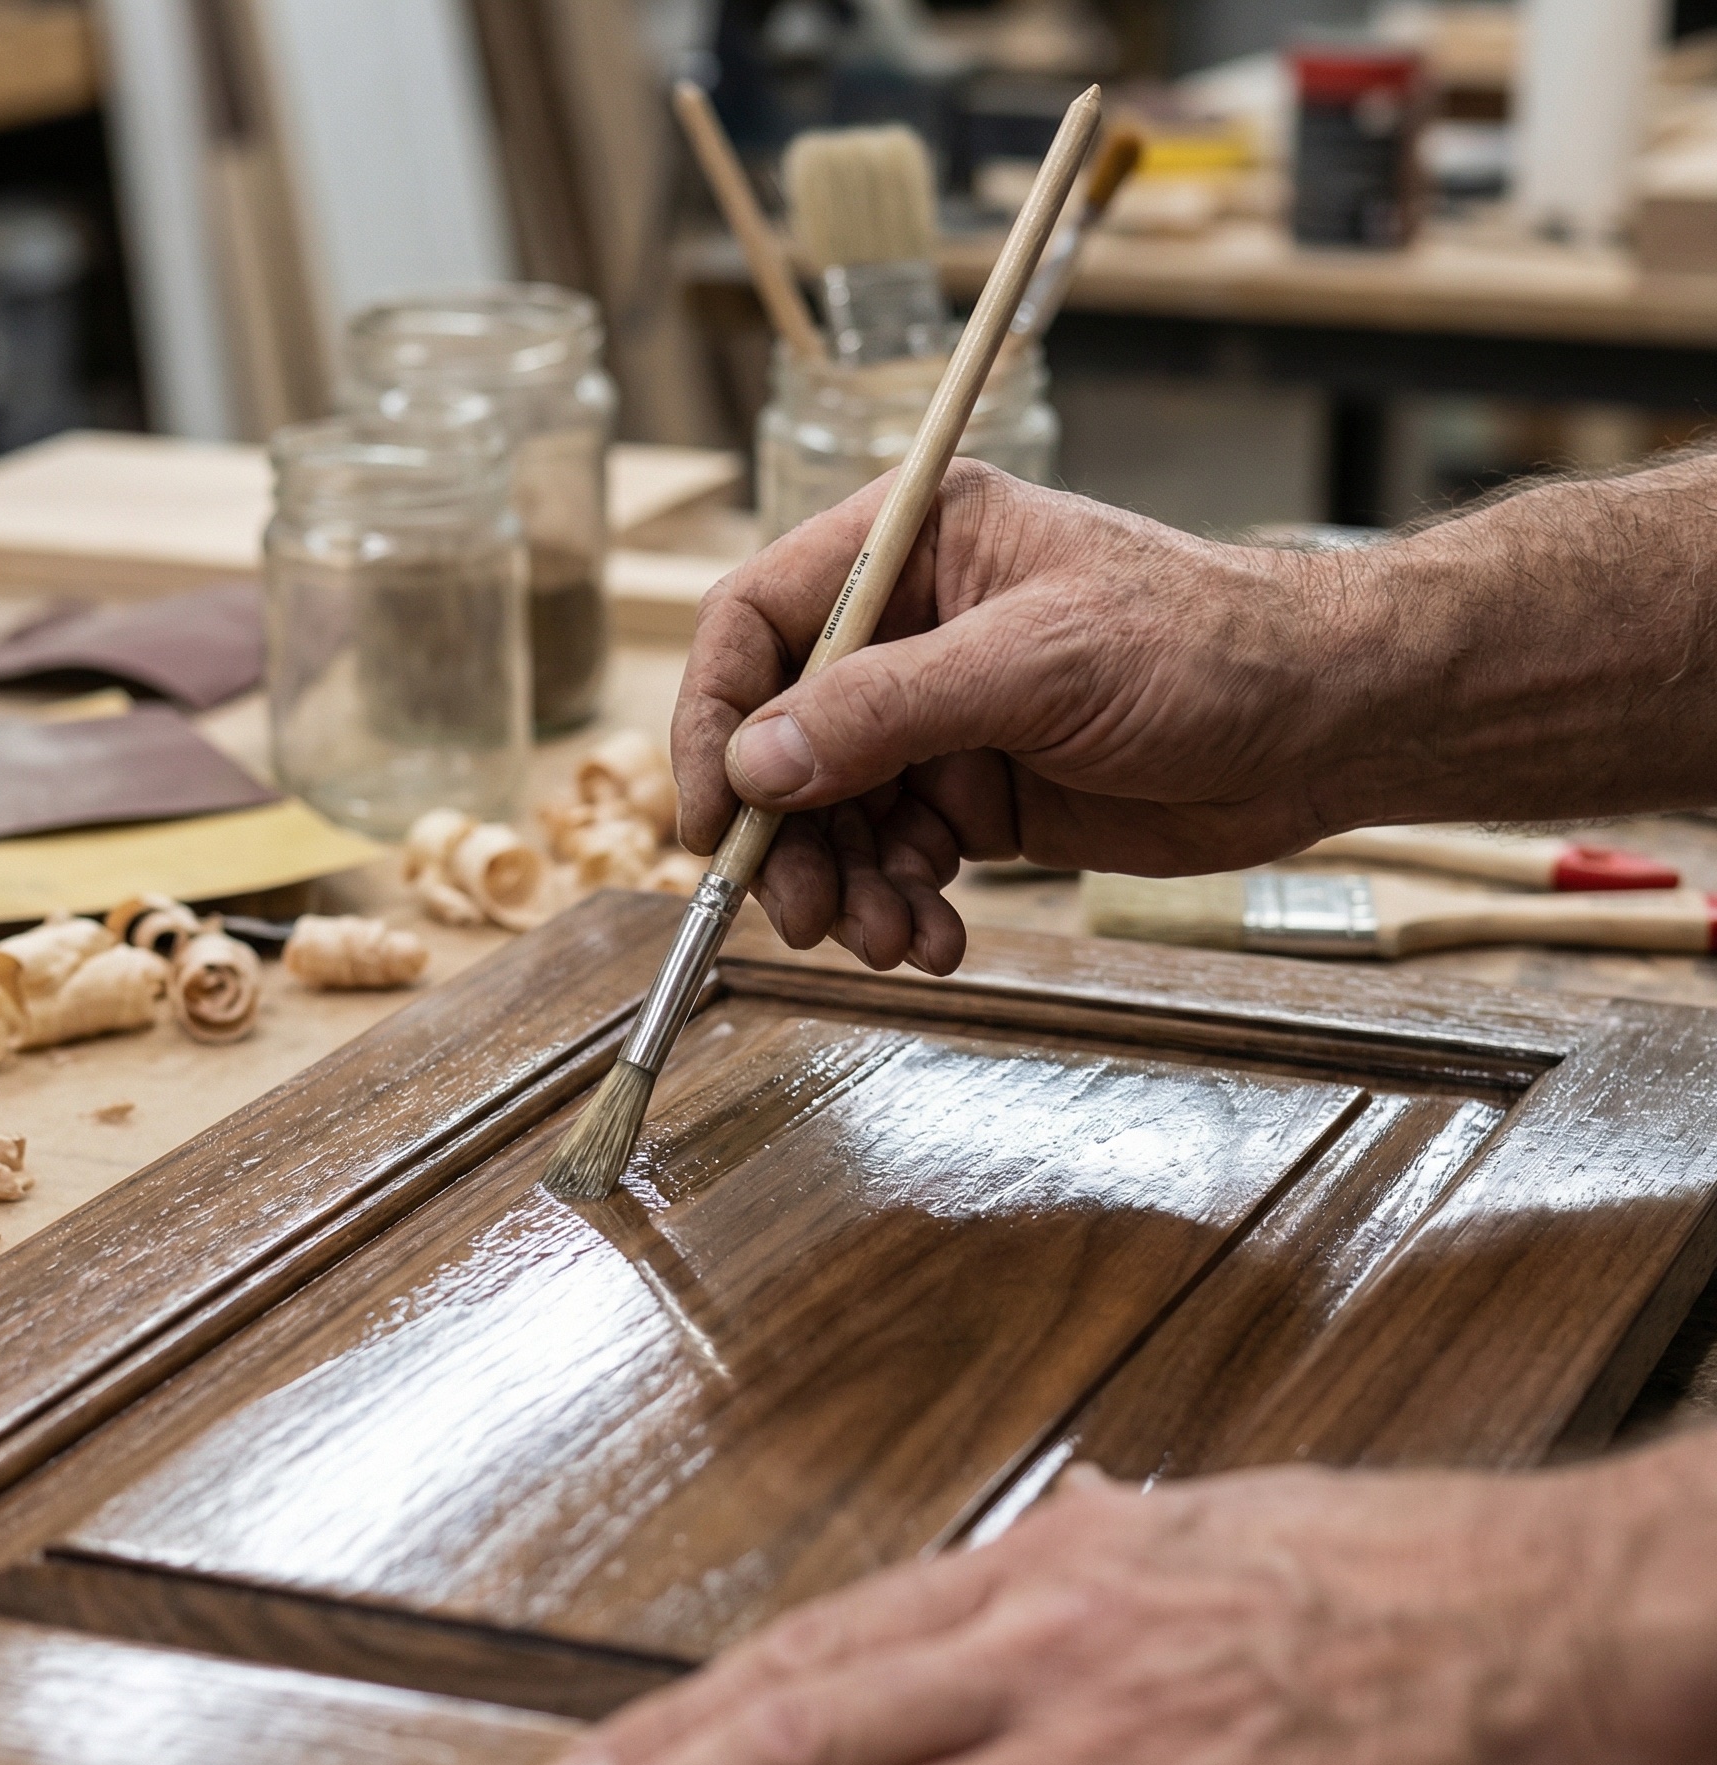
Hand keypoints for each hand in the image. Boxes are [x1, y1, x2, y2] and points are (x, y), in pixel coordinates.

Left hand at [474, 1453, 1716, 1764]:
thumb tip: (1047, 1528)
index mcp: (1045, 1571)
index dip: (681, 1726)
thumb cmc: (1403, 1576)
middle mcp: (1042, 1655)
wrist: (1565, 1622)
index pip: (814, 1653)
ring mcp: (1105, 1764)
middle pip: (792, 1744)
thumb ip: (1104, 1543)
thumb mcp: (1215, 1525)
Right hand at [671, 462, 1360, 976]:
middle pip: (781, 739)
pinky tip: (937, 940)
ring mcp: (938, 718)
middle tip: (808, 917)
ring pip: (833, 816)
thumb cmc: (1210, 648)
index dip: (715, 721)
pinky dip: (901, 909)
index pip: (757, 622)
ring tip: (893, 942)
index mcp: (911, 548)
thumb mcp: (1039, 665)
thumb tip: (757, 763)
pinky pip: (895, 861)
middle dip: (788, 838)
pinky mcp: (972, 796)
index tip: (712, 819)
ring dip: (847, 890)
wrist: (1326, 727)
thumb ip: (888, 710)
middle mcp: (908, 630)